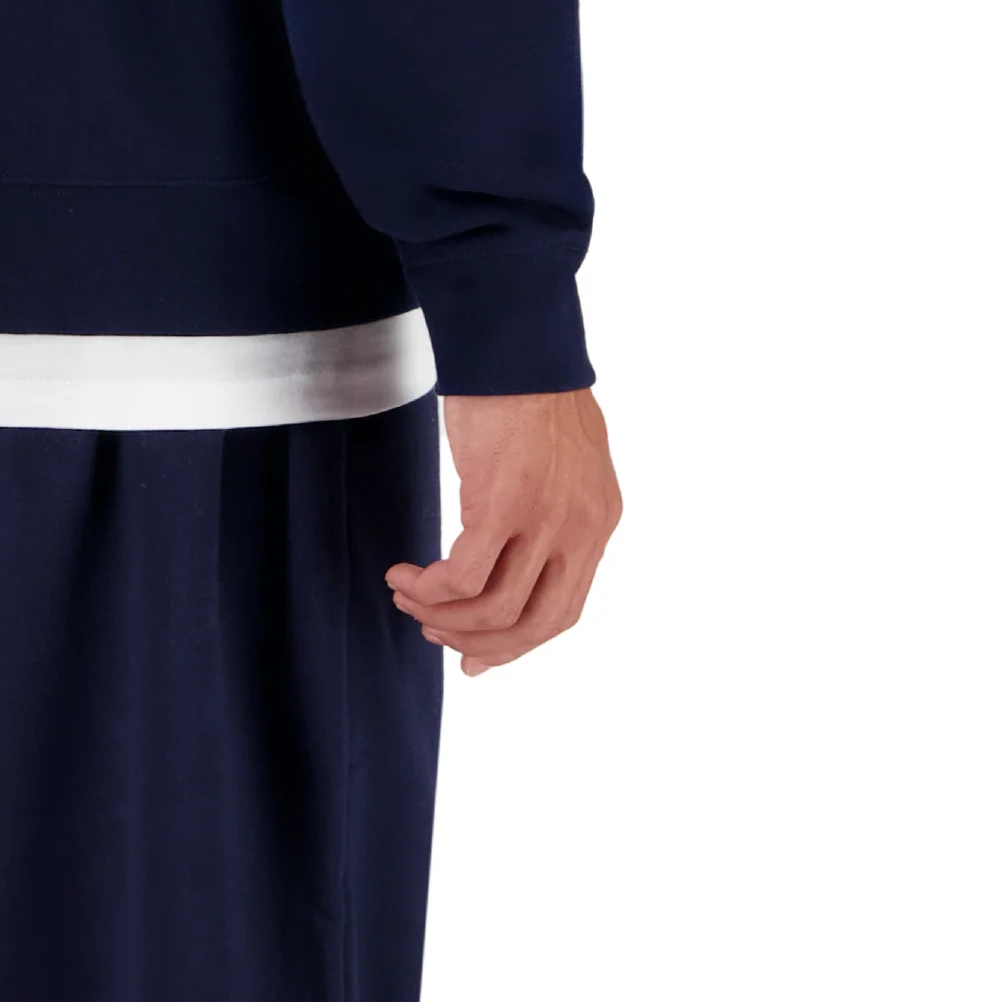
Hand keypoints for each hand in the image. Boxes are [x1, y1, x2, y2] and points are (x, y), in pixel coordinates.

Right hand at [390, 387, 619, 674]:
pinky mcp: (504, 503)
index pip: (563, 609)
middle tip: (435, 633)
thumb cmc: (530, 392)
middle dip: (479, 640)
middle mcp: (581, 529)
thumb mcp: (564, 464)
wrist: (518, 346)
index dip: (517, 642)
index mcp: (597, 522)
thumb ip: (553, 514)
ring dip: (443, 615)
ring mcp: (545, 520)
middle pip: (534, 623)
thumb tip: (521, 556)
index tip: (476, 654)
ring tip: (409, 598)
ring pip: (495, 608)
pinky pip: (462, 576)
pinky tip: (405, 576)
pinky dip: (429, 588)